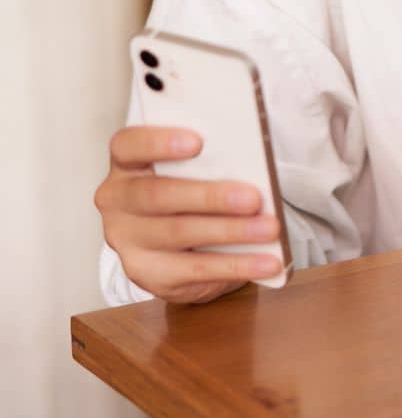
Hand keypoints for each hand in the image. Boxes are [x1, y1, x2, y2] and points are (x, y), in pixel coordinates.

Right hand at [95, 125, 282, 303]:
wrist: (180, 245)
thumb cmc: (191, 189)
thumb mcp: (193, 169)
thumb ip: (208, 160)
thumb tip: (250, 161)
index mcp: (126, 164)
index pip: (128, 146)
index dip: (158, 142)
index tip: (198, 142)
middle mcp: (117, 202)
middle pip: (158, 195)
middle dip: (210, 197)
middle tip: (253, 198)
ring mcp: (127, 241)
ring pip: (179, 234)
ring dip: (230, 231)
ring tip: (268, 229)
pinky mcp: (148, 274)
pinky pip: (195, 270)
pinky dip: (236, 265)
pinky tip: (265, 262)